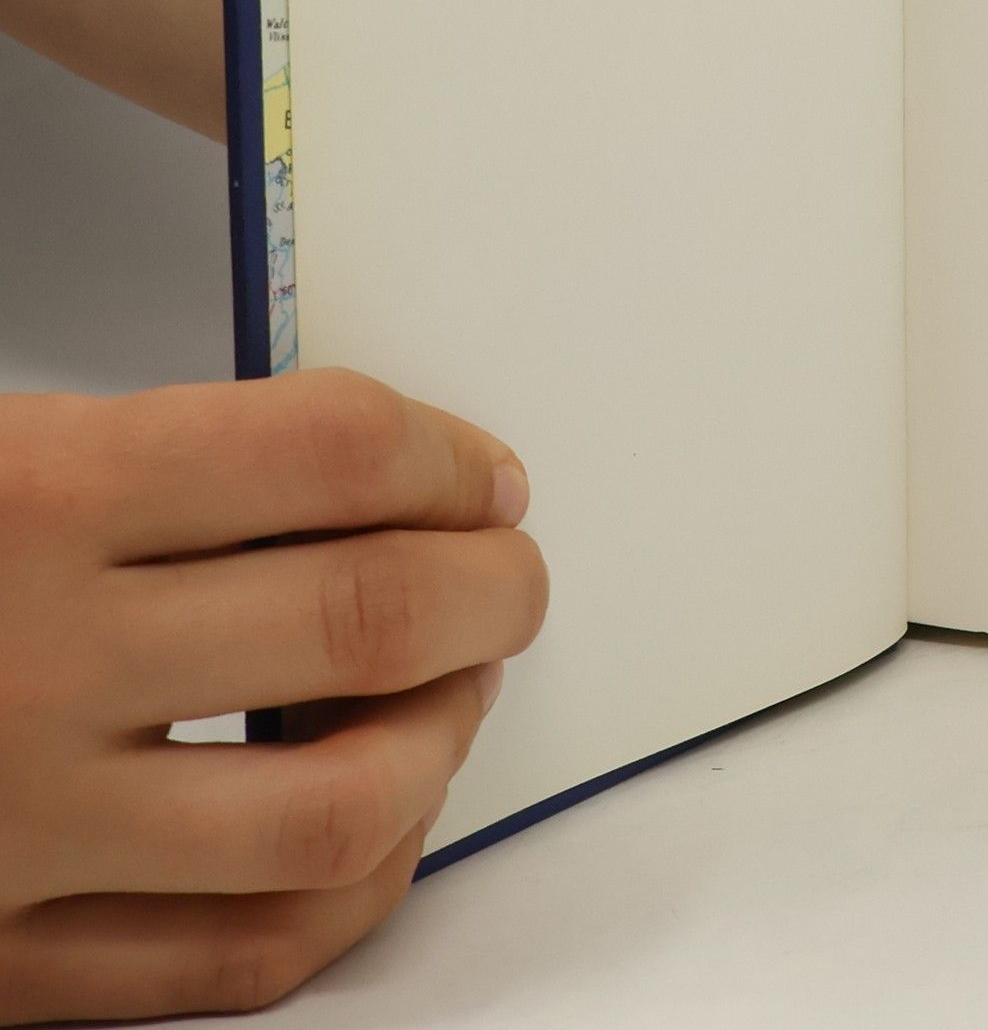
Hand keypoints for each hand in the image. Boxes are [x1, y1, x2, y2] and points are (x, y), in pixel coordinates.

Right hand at [0, 371, 547, 1023]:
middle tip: (511, 571)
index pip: (332, 449)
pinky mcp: (1, 965)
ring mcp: (18, 832)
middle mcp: (33, 663)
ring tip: (456, 690)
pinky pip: (242, 958)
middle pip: (369, 616)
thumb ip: (168, 464)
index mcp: (30, 498)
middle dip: (494, 585)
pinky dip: (356, 886)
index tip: (481, 473)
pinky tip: (382, 818)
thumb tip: (393, 475)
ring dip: (446, 741)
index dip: (446, 454)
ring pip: (336, 811)